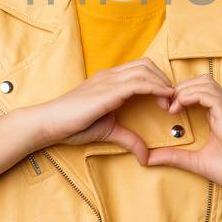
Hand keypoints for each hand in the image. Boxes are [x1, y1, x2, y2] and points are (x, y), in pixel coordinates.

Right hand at [31, 57, 176, 165]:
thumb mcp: (108, 131)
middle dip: (164, 79)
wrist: (49, 123)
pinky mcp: (107, 91)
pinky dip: (156, 89)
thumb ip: (128, 139)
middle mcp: (110, 76)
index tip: (167, 100)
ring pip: (145, 70)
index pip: (140, 68)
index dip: (158, 80)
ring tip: (170, 103)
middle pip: (147, 64)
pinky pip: (138, 83)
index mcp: (109, 80)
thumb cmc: (73, 125)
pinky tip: (164, 100)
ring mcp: (108, 81)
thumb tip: (146, 157)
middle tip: (172, 101)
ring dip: (163, 84)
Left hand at [148, 75, 221, 204]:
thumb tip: (148, 158)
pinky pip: (211, 96)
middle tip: (165, 104)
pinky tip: (179, 108)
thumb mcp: (195, 162)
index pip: (200, 89)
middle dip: (180, 87)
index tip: (165, 107)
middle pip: (202, 80)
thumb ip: (174, 157)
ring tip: (171, 107)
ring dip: (184, 90)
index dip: (181, 92)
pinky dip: (192, 97)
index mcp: (220, 115)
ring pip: (206, 84)